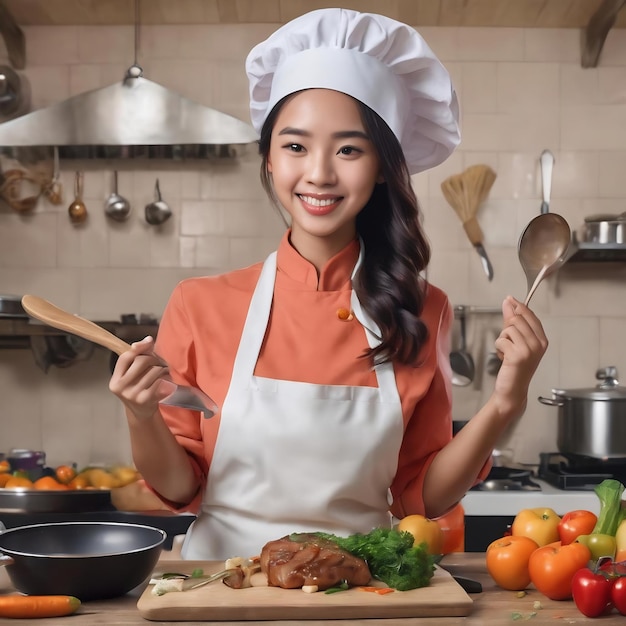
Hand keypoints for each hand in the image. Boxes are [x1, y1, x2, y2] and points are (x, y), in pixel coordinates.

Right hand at [108, 336, 175, 419]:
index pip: (125, 357)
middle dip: (154, 358)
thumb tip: (148, 340)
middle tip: (159, 362)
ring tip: (164, 371)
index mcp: (115, 380)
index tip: (149, 342)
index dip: (139, 347)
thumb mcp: (132, 375)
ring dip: (163, 368)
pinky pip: (160, 381)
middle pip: (141, 361)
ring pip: (153, 370)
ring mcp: (132, 394)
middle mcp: (121, 387)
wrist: (142, 413)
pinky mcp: (145, 399)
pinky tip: (167, 379)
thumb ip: (136, 357)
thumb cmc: (138, 389)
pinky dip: (166, 377)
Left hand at [491, 296, 547, 419]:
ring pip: (508, 329)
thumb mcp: (517, 342)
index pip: (530, 316)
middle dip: (507, 326)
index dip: (518, 306)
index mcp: (542, 340)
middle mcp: (539, 344)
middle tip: (507, 341)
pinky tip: (503, 358)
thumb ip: (514, 323)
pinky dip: (498, 347)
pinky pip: (501, 340)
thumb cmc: (514, 366)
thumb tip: (509, 302)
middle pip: (518, 319)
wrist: (512, 390)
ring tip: (506, 351)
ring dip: (502, 339)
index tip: (509, 299)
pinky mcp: (517, 355)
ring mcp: (529, 350)